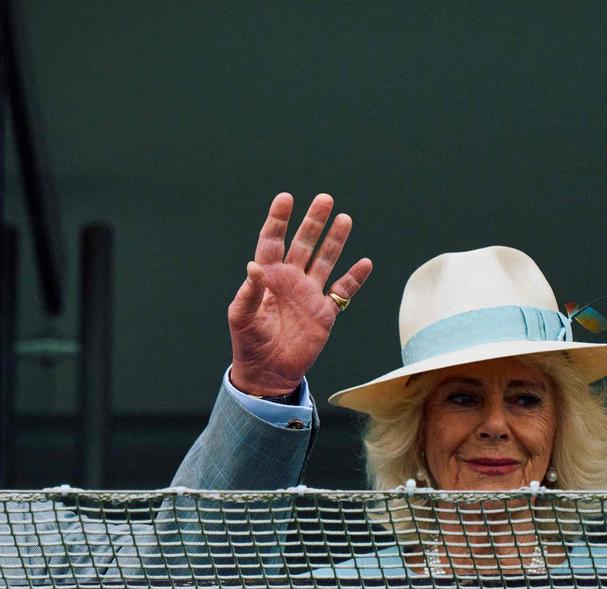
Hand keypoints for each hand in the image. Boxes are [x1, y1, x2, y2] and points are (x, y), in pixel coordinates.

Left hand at [228, 193, 372, 395]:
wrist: (267, 372)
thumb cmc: (248, 343)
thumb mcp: (241, 318)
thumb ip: (248, 293)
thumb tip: (253, 266)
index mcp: (267, 278)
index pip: (272, 242)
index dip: (278, 220)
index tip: (285, 198)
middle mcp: (289, 280)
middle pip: (303, 244)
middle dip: (313, 222)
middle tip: (324, 199)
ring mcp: (308, 294)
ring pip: (325, 261)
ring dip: (334, 241)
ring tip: (344, 218)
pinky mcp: (324, 312)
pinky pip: (343, 291)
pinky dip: (354, 278)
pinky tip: (365, 263)